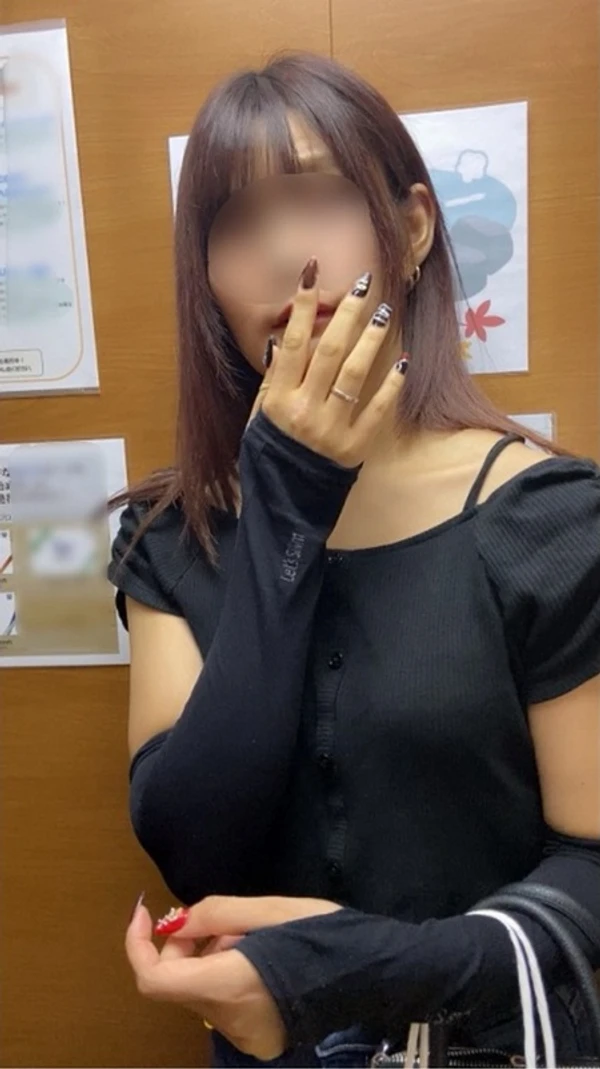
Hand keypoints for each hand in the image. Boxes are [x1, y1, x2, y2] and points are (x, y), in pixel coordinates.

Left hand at [125, 895, 340, 1059]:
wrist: (375, 974)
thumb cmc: (325, 933)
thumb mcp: (270, 908)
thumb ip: (214, 914)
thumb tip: (173, 925)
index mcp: (231, 985)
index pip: (155, 980)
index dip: (138, 945)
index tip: (146, 913)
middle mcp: (231, 1020)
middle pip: (179, 984)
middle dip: (187, 946)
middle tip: (224, 921)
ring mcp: (245, 1038)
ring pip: (202, 994)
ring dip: (211, 960)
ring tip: (254, 938)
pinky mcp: (259, 1042)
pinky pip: (224, 1008)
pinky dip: (229, 980)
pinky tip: (264, 961)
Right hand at [251, 259, 406, 467]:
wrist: (284, 501)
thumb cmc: (269, 454)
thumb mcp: (259, 416)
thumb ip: (272, 380)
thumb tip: (283, 341)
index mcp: (278, 400)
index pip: (293, 342)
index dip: (303, 305)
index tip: (313, 272)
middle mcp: (304, 411)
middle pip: (329, 350)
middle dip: (346, 313)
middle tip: (362, 284)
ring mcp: (331, 429)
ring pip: (354, 374)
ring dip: (371, 340)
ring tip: (382, 313)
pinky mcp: (355, 446)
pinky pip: (376, 410)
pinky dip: (390, 386)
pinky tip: (402, 362)